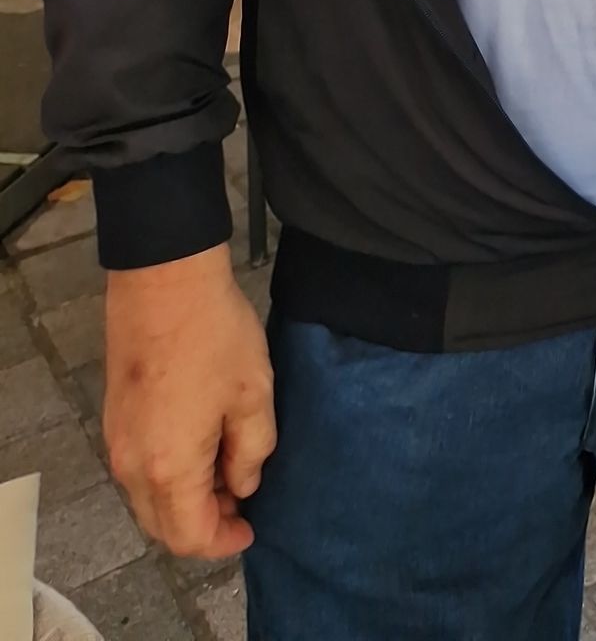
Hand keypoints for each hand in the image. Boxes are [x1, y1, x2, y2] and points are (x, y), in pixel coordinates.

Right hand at [103, 247, 275, 557]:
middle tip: (242, 499)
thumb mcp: (254, 394)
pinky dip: (167, 477)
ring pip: (147, 500)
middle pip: (162, 526)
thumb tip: (242, 485)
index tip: (251, 526)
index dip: (223, 542)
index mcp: (168, 469)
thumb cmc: (216, 336)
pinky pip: (138, 471)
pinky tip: (200, 446)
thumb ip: (252, 452)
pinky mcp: (113, 419)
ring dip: (185, 501)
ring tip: (227, 469)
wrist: (164, 280)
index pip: (189, 537)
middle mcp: (132, 467)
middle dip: (203, 525)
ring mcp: (116, 442)